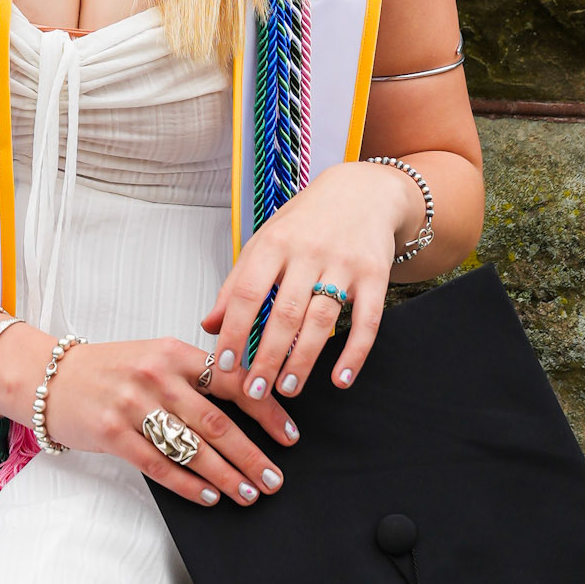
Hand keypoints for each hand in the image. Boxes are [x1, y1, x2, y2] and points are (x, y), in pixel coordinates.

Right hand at [0, 325, 299, 507]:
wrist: (48, 377)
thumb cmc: (110, 369)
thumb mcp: (154, 355)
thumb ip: (195, 372)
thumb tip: (251, 399)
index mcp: (172, 351)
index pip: (232, 380)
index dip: (266, 410)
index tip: (290, 435)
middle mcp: (155, 376)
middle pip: (217, 422)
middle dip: (252, 455)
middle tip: (275, 479)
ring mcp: (131, 406)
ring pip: (192, 448)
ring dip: (226, 476)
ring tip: (249, 494)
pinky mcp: (112, 435)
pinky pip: (160, 466)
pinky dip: (189, 485)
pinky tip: (210, 497)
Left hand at [200, 161, 422, 401]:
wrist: (364, 191)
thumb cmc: (306, 222)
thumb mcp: (266, 242)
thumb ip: (237, 284)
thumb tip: (208, 325)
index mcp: (274, 243)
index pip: (248, 293)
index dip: (235, 331)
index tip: (224, 365)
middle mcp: (308, 252)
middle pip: (285, 313)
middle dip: (267, 357)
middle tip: (254, 392)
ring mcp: (344, 263)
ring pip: (321, 320)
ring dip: (303, 360)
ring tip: (287, 388)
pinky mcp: (375, 275)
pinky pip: (366, 321)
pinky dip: (354, 354)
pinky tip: (339, 379)